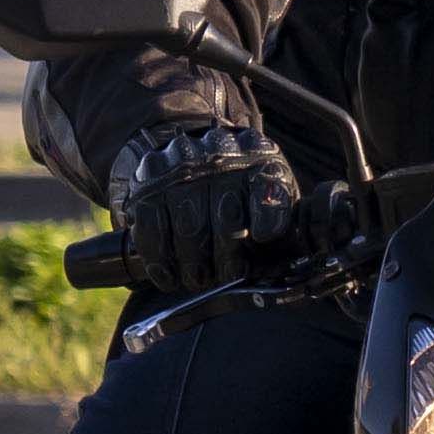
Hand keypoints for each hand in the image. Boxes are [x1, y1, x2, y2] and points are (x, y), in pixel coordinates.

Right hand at [106, 121, 300, 296]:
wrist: (194, 154)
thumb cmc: (242, 190)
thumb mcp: (270, 197)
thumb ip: (282, 227)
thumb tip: (286, 269)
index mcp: (262, 161)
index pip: (269, 189)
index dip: (269, 216)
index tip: (265, 237)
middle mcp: (221, 156)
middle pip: (226, 219)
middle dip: (227, 260)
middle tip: (227, 278)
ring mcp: (181, 166)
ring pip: (189, 229)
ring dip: (194, 266)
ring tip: (199, 279)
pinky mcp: (148, 182)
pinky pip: (152, 228)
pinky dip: (160, 260)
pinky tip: (169, 276)